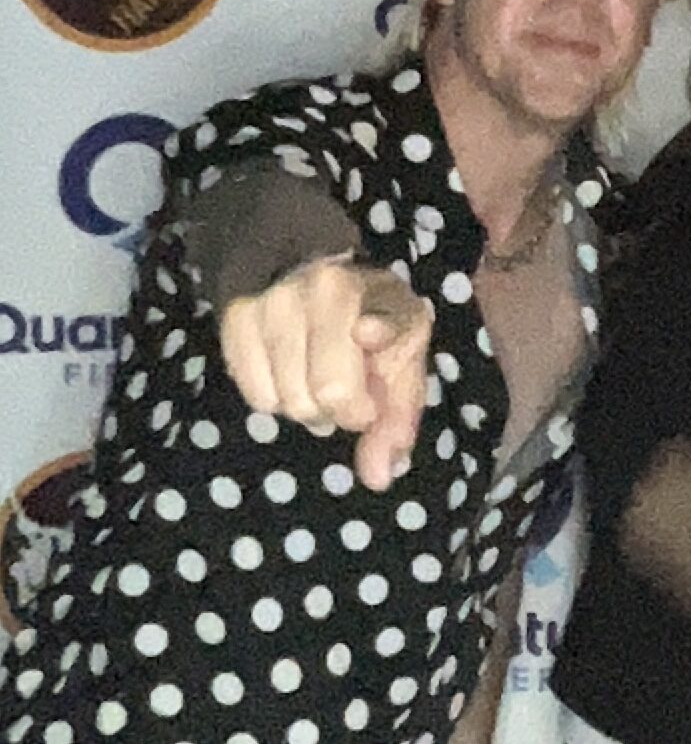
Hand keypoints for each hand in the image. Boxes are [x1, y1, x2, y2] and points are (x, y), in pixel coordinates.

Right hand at [220, 257, 432, 492]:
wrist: (313, 265)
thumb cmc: (371, 321)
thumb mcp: (402, 361)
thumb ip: (397, 420)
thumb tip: (378, 478)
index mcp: (377, 296)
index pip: (369, 340)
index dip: (372, 360)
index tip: (367, 339)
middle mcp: (322, 291)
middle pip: (323, 394)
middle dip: (339, 409)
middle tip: (348, 389)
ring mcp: (272, 301)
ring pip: (285, 401)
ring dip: (304, 404)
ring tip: (315, 374)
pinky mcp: (235, 317)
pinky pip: (254, 395)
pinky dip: (273, 397)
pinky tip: (286, 371)